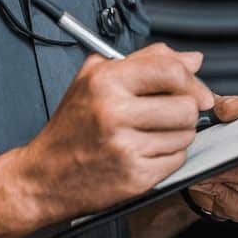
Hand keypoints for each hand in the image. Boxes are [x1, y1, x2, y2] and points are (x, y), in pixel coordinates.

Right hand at [13, 42, 213, 224]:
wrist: (42, 177)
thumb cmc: (72, 125)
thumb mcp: (97, 76)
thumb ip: (148, 59)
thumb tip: (192, 60)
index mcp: (107, 81)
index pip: (171, 72)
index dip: (191, 79)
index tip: (195, 88)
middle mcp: (115, 113)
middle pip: (186, 107)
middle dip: (187, 110)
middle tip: (172, 113)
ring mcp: (125, 148)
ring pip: (186, 135)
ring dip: (179, 134)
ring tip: (155, 132)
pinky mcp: (134, 178)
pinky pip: (177, 161)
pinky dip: (170, 156)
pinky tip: (148, 151)